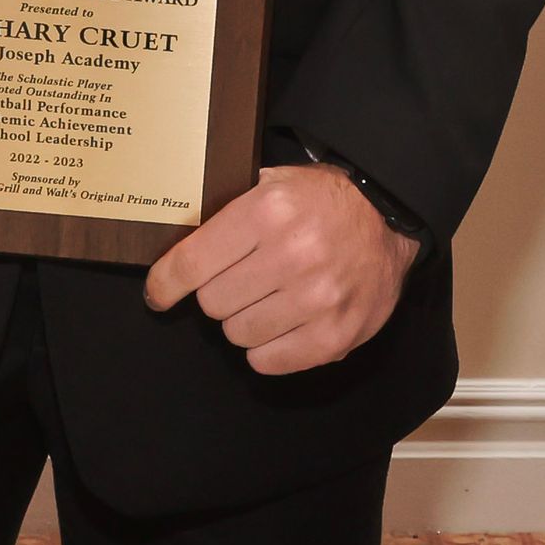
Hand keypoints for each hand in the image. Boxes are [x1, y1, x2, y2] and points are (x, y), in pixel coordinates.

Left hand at [143, 162, 418, 374]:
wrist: (386, 215)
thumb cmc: (320, 199)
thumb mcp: (273, 182)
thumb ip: (229, 208)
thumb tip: (177, 242)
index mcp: (267, 211)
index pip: (194, 262)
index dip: (166, 283)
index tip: (158, 294)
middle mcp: (291, 255)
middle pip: (212, 303)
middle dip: (216, 293)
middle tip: (236, 281)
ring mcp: (315, 299)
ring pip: (238, 334)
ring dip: (242, 321)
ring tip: (262, 300)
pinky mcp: (335, 336)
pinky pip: (269, 361)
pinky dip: (266, 349)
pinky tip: (278, 326)